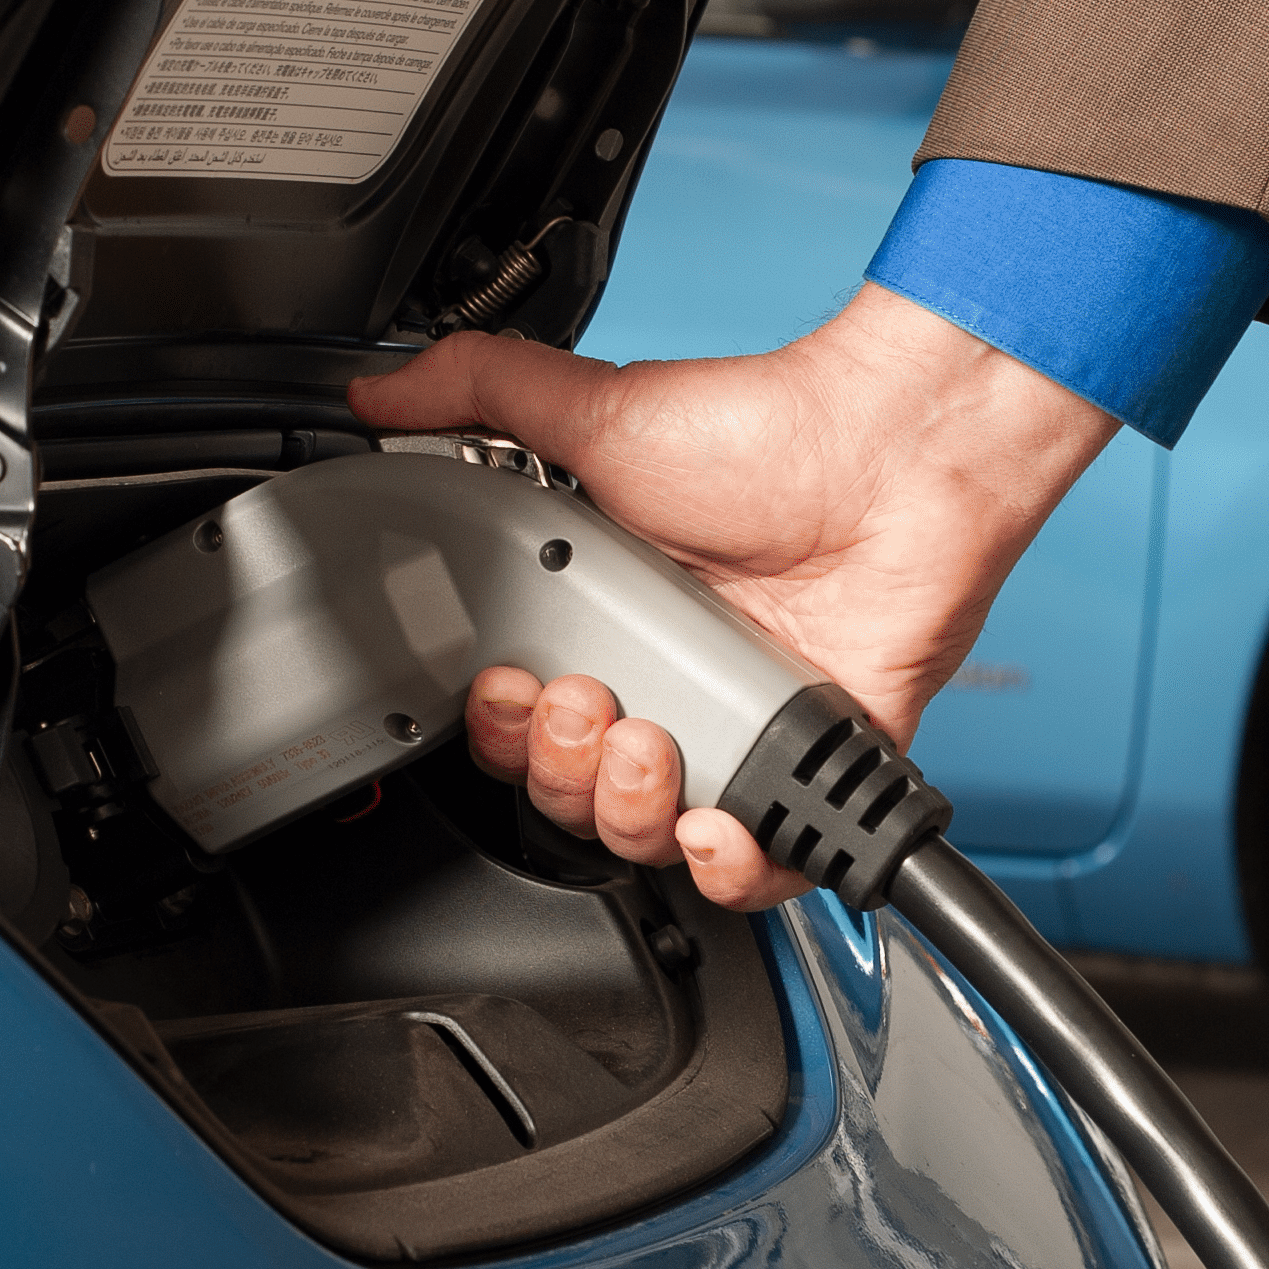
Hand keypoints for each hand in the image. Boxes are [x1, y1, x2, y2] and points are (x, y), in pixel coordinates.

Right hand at [351, 284, 1120, 906]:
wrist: (888, 457)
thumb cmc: (766, 436)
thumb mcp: (596, 413)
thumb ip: (478, 392)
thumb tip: (380, 395)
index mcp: (604, 627)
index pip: (522, 729)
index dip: (502, 731)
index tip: (508, 689)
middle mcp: (665, 692)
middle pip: (571, 800)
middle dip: (560, 767)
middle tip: (587, 701)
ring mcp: (736, 738)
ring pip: (647, 841)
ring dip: (626, 808)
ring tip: (648, 738)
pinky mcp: (808, 771)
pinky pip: (759, 875)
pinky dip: (728, 870)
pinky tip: (713, 824)